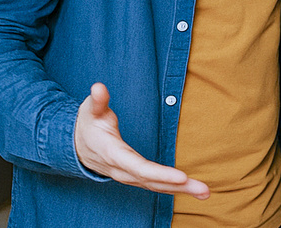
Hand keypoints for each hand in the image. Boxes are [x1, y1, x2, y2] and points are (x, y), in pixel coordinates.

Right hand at [75, 83, 209, 198]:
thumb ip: (97, 101)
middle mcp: (122, 170)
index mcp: (113, 154)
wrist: (75, 146)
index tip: (182, 176)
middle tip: (204, 190)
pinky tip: (192, 189)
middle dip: (179, 186)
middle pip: (152, 181)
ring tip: (205, 192)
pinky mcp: (134, 176)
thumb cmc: (87, 125)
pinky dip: (173, 188)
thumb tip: (98, 87)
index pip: (138, 167)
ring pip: (156, 186)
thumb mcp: (90, 111)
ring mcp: (128, 176)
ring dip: (181, 190)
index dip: (160, 173)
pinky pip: (155, 185)